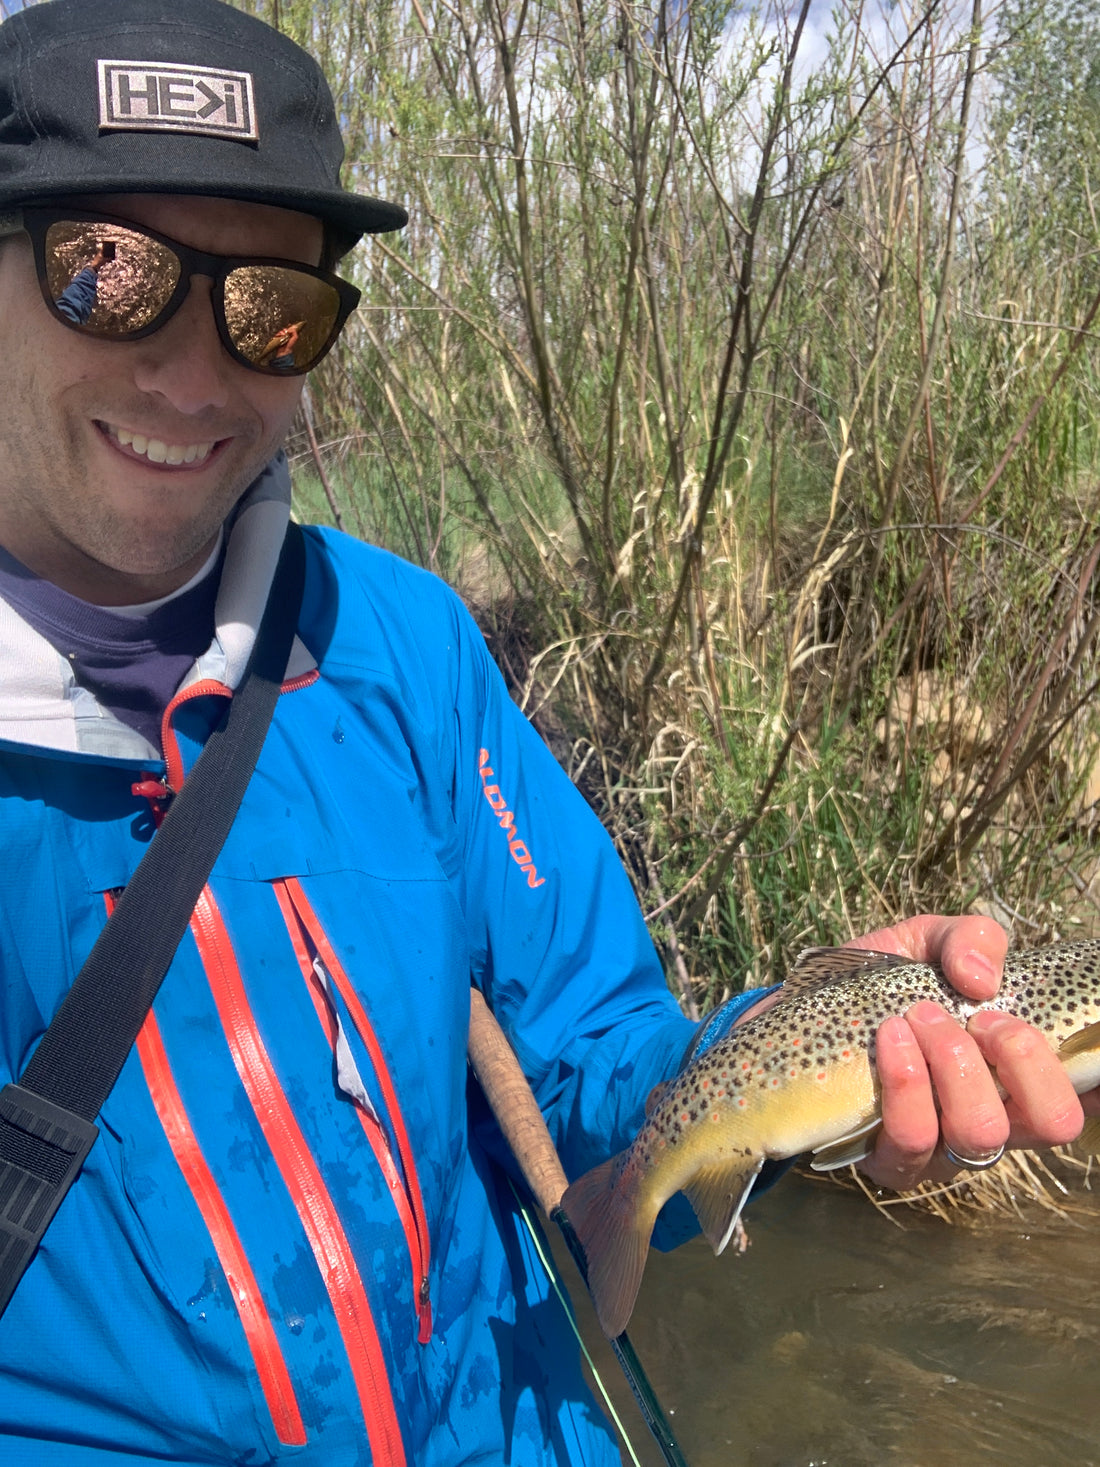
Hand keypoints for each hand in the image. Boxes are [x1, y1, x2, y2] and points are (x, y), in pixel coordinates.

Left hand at [850, 915, 1086, 1188]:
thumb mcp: (929, 941)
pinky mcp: (893, 1163)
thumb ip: (969, 940)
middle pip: (1052, 1122)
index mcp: (1018, 1074)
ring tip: (918, 1018)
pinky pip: (914, 1138)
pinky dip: (906, 1080)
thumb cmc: (882, 981)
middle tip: (977, 1016)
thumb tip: (981, 979)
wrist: (800, 1011)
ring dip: (955, 1063)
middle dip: (1020, 1056)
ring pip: (982, 1132)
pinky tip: (889, 1038)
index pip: (1082, 1096)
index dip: (1098, 1078)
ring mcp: (948, 1150)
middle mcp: (997, 1119)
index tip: (1078, 1040)